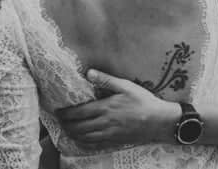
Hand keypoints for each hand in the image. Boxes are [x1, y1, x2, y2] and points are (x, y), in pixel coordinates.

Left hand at [55, 69, 179, 145]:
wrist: (159, 122)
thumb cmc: (144, 101)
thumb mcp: (126, 86)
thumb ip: (106, 80)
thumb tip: (89, 73)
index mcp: (105, 108)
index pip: (78, 113)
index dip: (65, 114)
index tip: (58, 111)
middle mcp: (104, 123)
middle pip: (77, 127)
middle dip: (65, 124)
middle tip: (60, 120)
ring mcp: (109, 134)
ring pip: (84, 137)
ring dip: (72, 134)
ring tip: (66, 129)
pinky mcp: (114, 141)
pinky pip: (94, 144)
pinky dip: (83, 142)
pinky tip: (81, 138)